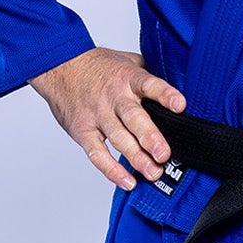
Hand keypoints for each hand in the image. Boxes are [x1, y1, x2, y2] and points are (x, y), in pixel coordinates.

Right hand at [29, 48, 186, 190]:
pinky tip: (127, 181)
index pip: (149, 84)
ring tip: (153, 173)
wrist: (60, 67)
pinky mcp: (83, 131)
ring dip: (136, 158)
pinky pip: (97, 154)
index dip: (165, 94)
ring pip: (118, 139)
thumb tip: (182, 84)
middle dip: (150, 137)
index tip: (180, 105)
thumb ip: (150, 73)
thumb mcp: (128, 60)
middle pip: (133, 118)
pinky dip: (111, 170)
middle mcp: (114, 97)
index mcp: (128, 78)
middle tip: (164, 154)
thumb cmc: (98, 66)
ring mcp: (98, 115)